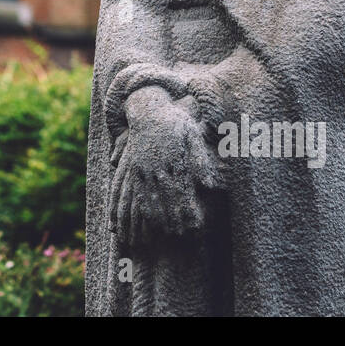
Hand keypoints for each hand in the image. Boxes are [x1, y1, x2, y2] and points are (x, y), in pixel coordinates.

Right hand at [109, 86, 218, 246]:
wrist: (149, 110)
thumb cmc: (177, 123)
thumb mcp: (192, 135)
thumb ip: (200, 161)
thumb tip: (210, 185)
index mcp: (172, 159)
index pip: (182, 191)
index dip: (187, 210)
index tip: (195, 226)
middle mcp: (156, 166)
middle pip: (165, 198)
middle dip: (173, 218)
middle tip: (182, 235)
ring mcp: (142, 168)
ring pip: (149, 198)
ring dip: (157, 217)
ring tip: (165, 233)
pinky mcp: (133, 168)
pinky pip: (135, 192)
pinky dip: (140, 207)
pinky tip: (147, 219)